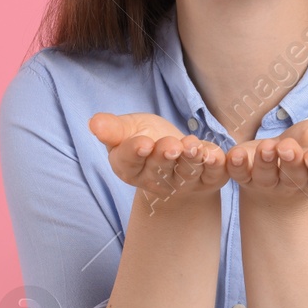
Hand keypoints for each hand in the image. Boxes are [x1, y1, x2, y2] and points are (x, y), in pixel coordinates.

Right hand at [88, 112, 228, 208]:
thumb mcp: (128, 128)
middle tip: (171, 145)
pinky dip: (214, 165)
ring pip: (186, 173)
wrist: (176, 154)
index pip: (130, 161)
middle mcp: (155, 180)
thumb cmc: (146, 137)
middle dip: (165, 156)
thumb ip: (112, 128)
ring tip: (192, 145)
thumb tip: (93, 123)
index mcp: (130, 167)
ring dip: (190, 160)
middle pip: (159, 169)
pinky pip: (212, 175)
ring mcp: (182, 183)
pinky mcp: (207, 181)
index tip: (143, 143)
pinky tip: (214, 154)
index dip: (136, 152)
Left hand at [226, 119, 307, 206]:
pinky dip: (236, 167)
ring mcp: (268, 183)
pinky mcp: (246, 177)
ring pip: (267, 177)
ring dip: (265, 163)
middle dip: (291, 162)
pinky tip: (234, 155)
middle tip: (287, 148)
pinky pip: (240, 175)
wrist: (281, 156)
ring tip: (266, 148)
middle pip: (294, 177)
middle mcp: (295, 184)